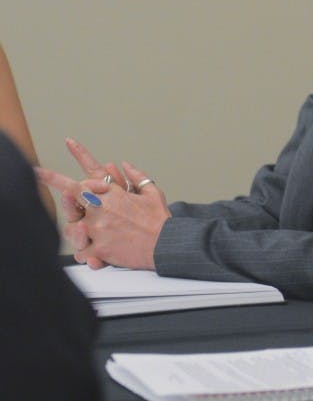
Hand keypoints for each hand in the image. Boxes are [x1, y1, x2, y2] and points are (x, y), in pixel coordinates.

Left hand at [36, 142, 171, 269]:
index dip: (65, 180)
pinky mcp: (100, 249)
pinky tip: (91, 257)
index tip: (45, 170)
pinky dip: (86, 256)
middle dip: (54, 189)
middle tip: (36, 174)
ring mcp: (98, 229)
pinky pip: (82, 253)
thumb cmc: (160, 219)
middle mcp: (100, 209)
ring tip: (84, 235)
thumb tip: (125, 164)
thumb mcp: (152, 192)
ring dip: (77, 232)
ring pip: (73, 230)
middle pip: (69, 201)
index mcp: (111, 194)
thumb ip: (136, 176)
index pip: (81, 184)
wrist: (166, 243)